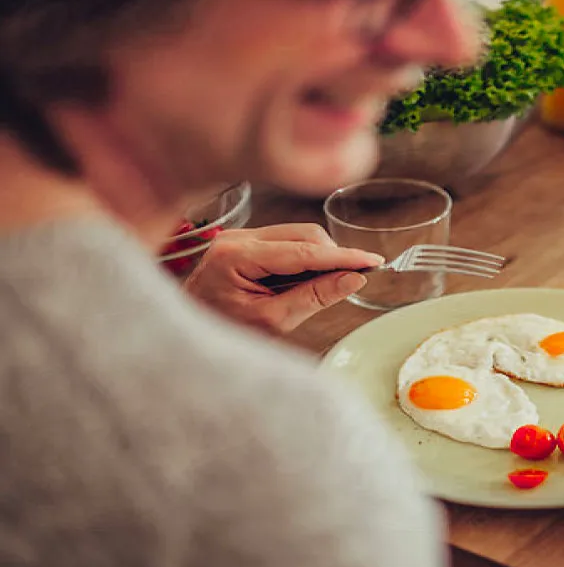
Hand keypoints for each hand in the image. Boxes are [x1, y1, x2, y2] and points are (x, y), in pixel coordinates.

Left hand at [184, 223, 383, 333]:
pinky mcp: (245, 240)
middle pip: (305, 235)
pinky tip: (302, 281)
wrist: (187, 332)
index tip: (373, 262)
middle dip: (332, 257)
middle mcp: (236, 237)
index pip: (304, 252)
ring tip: (317, 288)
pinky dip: (305, 259)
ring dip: (320, 258)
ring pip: (300, 234)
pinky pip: (288, 240)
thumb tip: (353, 279)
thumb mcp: (272, 322)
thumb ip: (314, 297)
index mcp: (236, 256)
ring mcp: (240, 235)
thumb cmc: (222, 331)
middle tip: (350, 282)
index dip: (343, 257)